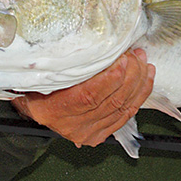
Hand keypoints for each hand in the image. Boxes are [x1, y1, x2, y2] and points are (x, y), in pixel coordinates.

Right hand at [11, 48, 154, 147]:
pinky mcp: (99, 135)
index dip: (111, 77)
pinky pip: (126, 115)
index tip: (123, 58)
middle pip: (111, 101)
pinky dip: (139, 96)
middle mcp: (72, 126)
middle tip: (136, 55)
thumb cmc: (39, 84)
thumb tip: (99, 46)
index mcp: (54, 110)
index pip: (89, 96)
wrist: (35, 108)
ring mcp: (87, 133)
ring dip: (138, 83)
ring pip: (122, 108)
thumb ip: (70, 64)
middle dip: (130, 74)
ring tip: (144, 63)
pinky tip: (146, 79)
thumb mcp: (47, 71)